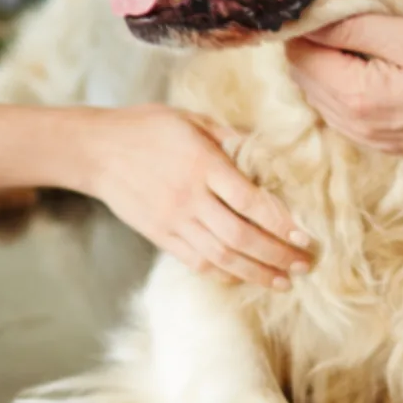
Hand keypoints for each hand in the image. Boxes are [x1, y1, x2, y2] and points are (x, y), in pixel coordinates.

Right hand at [76, 105, 311, 288]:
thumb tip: (268, 152)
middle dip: (277, 255)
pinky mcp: (160, 236)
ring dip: (256, 273)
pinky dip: (224, 274)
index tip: (305, 235)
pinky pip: (197, 262)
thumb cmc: (148, 128)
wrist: (96, 150)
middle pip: (240, 237)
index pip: (250, 201)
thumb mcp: (192, 120)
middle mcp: (189, 198)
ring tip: (283, 282)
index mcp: (202, 164)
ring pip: (221, 257)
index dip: (281, 222)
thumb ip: (230, 137)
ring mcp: (173, 221)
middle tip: (304, 265)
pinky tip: (245, 277)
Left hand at [287, 16, 402, 157]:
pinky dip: (339, 87)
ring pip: (317, 96)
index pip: (300, 58)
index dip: (306, 29)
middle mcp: (352, 125)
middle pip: (303, 78)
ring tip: (353, 43)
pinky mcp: (377, 143)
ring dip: (324, 67)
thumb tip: (314, 23)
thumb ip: (356, 29)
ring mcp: (364, 138)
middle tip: (338, 21)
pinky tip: (363, 70)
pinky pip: (338, 112)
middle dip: (312, 47)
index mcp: (355, 97)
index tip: (323, 10)